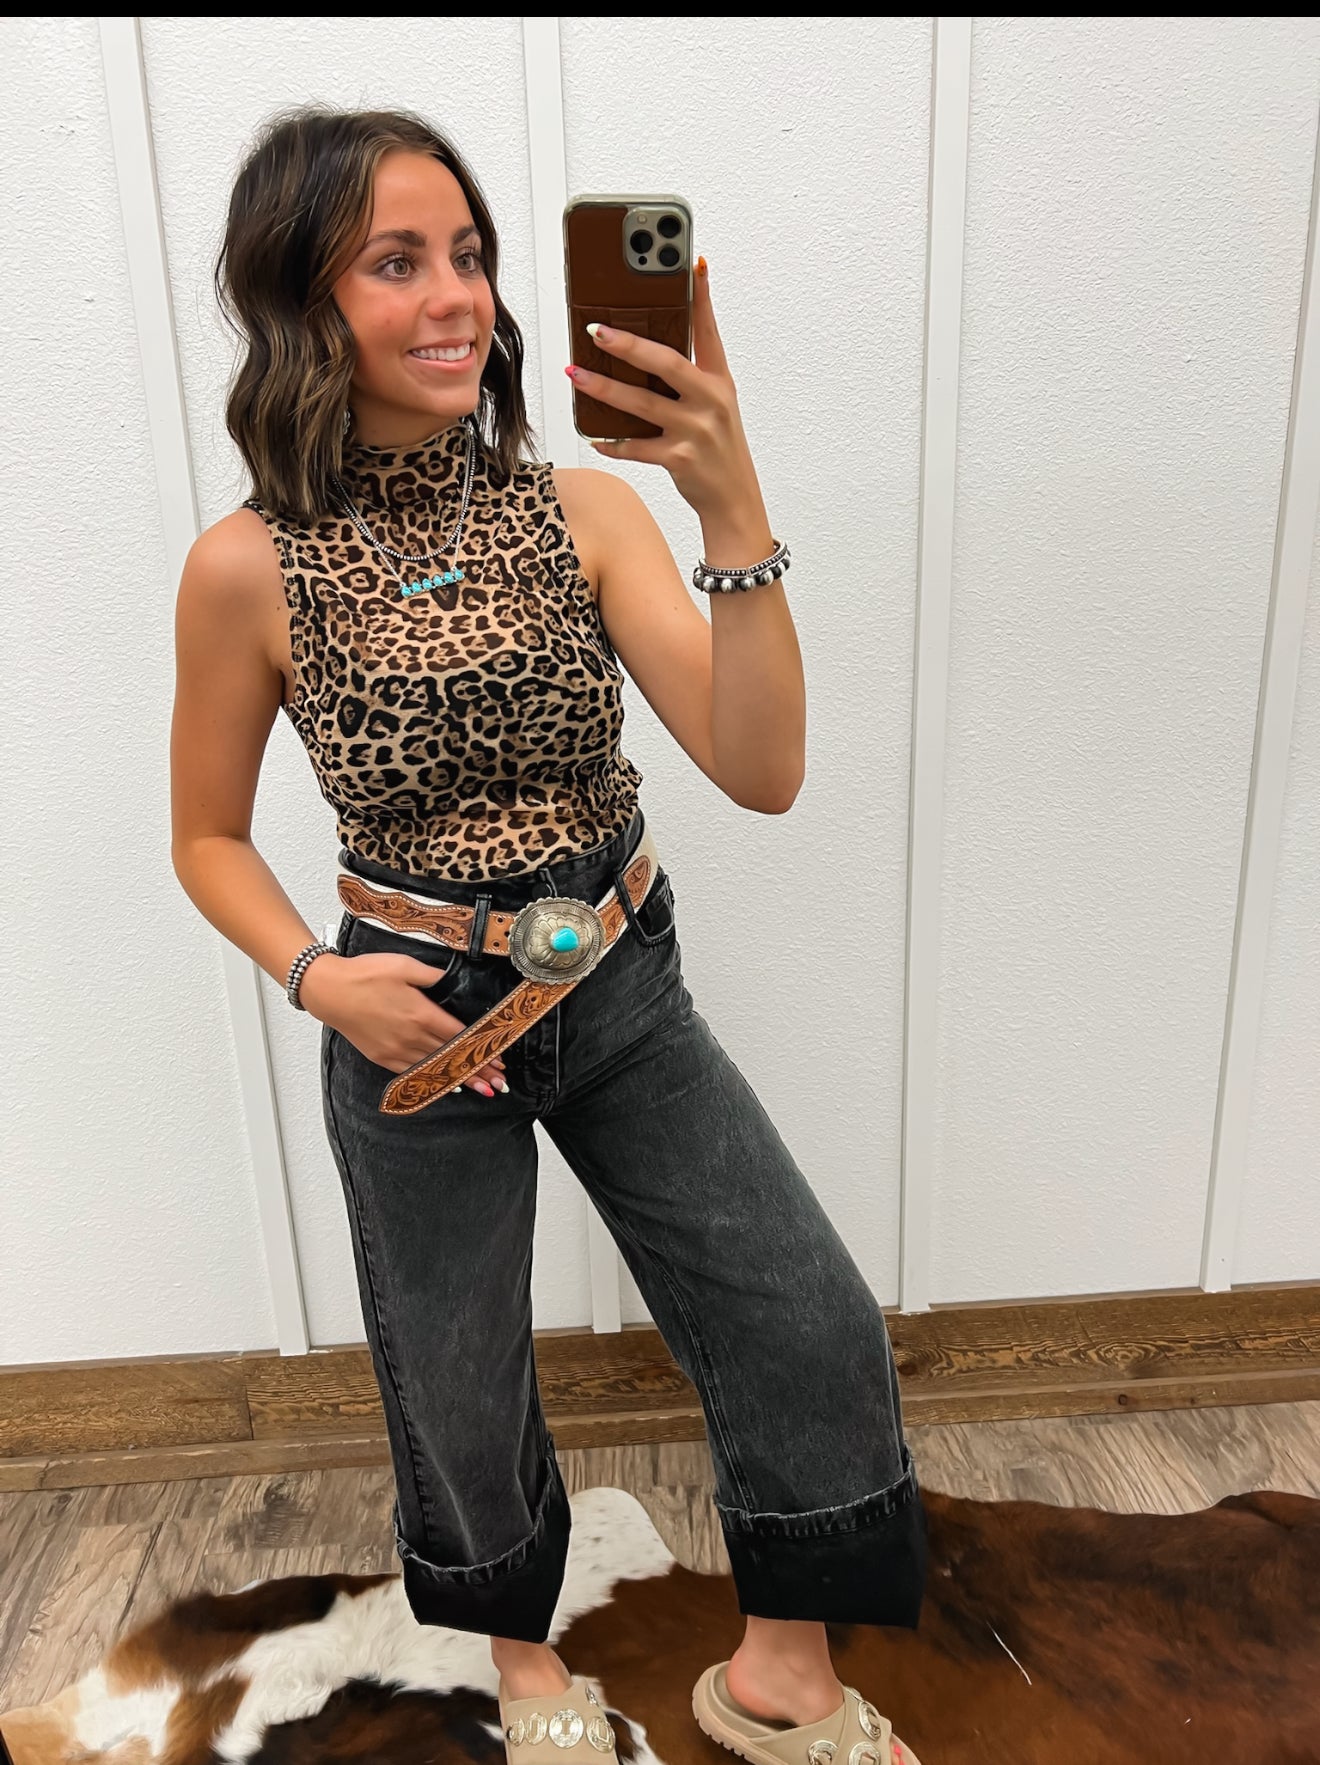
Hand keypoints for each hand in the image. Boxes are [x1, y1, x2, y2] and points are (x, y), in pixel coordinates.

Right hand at [299, 952, 507, 1095]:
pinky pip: (413, 1072)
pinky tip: (445, 1085)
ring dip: (460, 1079)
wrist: (329, 991)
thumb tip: (451, 981)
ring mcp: (396, 1050)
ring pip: (435, 1068)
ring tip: (481, 1089)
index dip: (481, 1049)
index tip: (499, 1060)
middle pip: (452, 1057)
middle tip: (500, 1083)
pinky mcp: (382, 1056)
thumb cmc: (364, 975)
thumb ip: (433, 976)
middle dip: (478, 1070)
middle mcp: (411, 1036)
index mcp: (421, 1014)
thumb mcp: (404, 965)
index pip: (460, 1036)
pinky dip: (432, 1079)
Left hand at [565, 257, 771, 541]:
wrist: (734, 500)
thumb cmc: (718, 449)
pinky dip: (613, 442)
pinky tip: (594, 435)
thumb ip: (687, 378)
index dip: (701, 296)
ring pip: (641, 403)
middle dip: (628, 344)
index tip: (692, 264)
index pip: (709, 330)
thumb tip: (639, 352)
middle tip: (595, 329)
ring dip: (603, 388)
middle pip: (665, 363)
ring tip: (575, 373)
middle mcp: (711, 400)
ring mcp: (696, 430)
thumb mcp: (714, 406)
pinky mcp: (680, 459)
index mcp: (719, 380)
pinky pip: (637, 447)